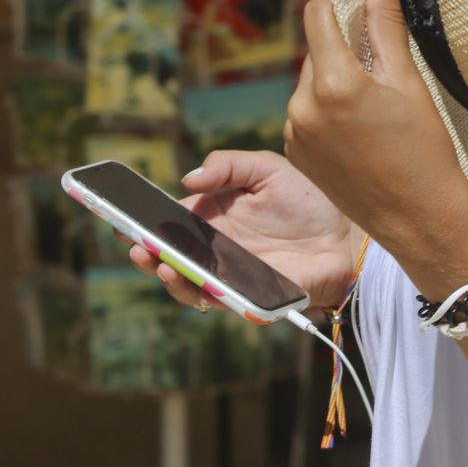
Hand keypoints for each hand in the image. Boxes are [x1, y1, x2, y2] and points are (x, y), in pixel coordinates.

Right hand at [129, 149, 359, 309]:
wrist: (350, 232)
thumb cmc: (310, 199)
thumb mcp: (267, 168)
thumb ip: (226, 166)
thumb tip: (187, 182)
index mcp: (213, 217)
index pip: (168, 221)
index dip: (141, 221)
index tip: (117, 216)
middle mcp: (216, 249)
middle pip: (169, 256)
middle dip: (144, 252)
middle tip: (133, 244)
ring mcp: (231, 274)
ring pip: (186, 284)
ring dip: (167, 276)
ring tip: (159, 261)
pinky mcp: (250, 295)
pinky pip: (220, 300)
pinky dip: (202, 293)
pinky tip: (195, 280)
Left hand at [286, 0, 467, 258]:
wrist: (419, 219)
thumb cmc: (424, 149)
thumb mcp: (407, 80)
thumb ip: (385, 22)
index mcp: (333, 83)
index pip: (317, 14)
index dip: (340, 6)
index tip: (364, 14)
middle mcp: (302, 107)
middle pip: (316, 50)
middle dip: (343, 51)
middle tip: (382, 76)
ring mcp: (293, 134)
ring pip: (310, 83)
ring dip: (334, 83)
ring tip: (373, 112)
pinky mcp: (293, 155)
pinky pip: (305, 115)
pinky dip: (326, 113)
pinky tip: (358, 135)